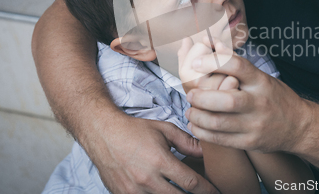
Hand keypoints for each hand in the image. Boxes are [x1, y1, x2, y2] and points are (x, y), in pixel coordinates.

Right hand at [82, 113, 218, 193]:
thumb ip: (187, 142)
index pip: (191, 183)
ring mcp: (133, 191)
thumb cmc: (135, 130)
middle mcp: (147, 179)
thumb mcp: (164, 130)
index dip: (207, 190)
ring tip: (184, 192)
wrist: (102, 133)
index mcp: (160, 161)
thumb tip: (206, 151)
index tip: (216, 191)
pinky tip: (165, 192)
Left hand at [185, 42, 313, 153]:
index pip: (237, 66)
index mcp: (261, 82)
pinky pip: (220, 139)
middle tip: (190, 94)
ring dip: (198, 116)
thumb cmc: (275, 97)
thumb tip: (214, 43)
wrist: (299, 127)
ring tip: (190, 111)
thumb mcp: (261, 77)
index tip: (196, 62)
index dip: (213, 62)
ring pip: (219, 122)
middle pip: (226, 100)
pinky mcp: (250, 142)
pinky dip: (202, 132)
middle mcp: (259, 102)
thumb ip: (237, 63)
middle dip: (202, 97)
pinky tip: (195, 125)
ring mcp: (255, 124)